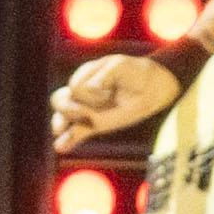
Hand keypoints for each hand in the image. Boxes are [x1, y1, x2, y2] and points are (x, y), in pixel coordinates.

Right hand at [51, 56, 183, 150]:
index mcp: (86, 74)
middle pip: (59, 100)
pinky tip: (61, 146)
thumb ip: (105, 75)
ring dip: (62, 124)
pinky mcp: (93, 125)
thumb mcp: (122, 67)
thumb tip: (91, 88)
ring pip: (62, 117)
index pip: (76, 85)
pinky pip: (74, 134)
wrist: (153, 88)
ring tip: (62, 131)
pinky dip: (66, 140)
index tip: (108, 93)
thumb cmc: (136, 73)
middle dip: (68, 109)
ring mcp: (86, 109)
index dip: (88, 93)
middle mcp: (82, 92)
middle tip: (83, 115)